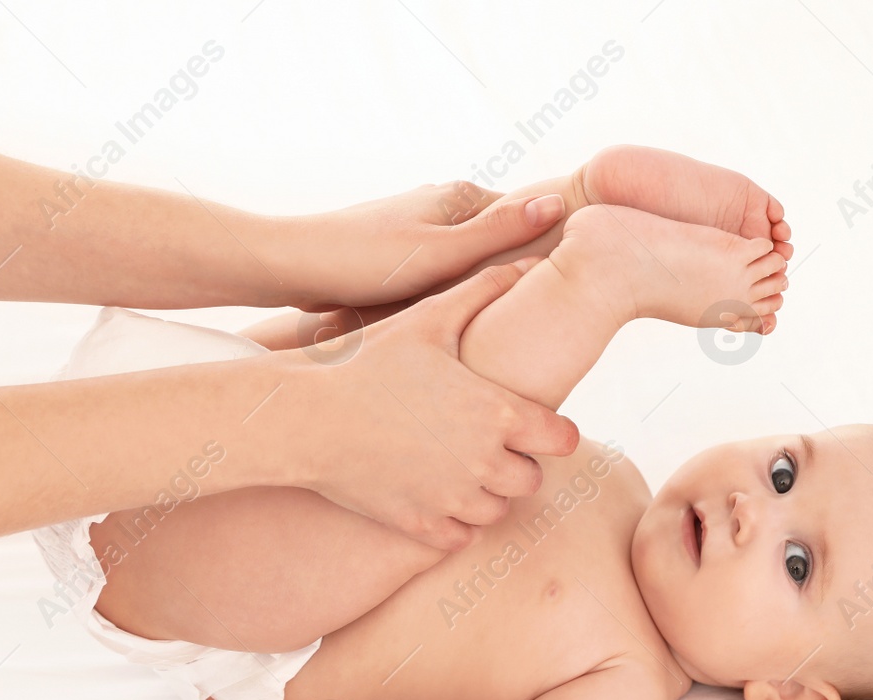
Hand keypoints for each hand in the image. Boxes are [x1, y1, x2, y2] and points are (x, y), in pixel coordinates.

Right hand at [282, 259, 579, 550]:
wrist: (305, 416)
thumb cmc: (366, 361)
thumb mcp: (428, 319)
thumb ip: (482, 292)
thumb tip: (526, 263)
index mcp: (497, 412)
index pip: (563, 439)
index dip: (552, 431)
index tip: (531, 423)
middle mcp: (484, 462)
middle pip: (532, 479)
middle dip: (518, 463)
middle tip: (489, 445)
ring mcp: (451, 498)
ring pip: (498, 511)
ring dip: (487, 494)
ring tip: (461, 470)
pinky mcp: (419, 524)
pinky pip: (461, 538)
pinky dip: (455, 523)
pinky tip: (436, 496)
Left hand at [285, 183, 565, 308]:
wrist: (291, 266)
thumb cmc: (363, 260)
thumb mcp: (441, 252)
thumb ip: (498, 234)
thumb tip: (557, 204)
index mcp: (458, 197)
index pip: (527, 216)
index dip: (554, 246)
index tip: (581, 280)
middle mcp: (441, 206)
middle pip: (500, 241)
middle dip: (521, 272)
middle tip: (554, 314)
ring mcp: (419, 231)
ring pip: (471, 263)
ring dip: (487, 288)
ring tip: (512, 326)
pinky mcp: (398, 257)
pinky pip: (444, 278)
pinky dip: (457, 297)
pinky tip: (462, 327)